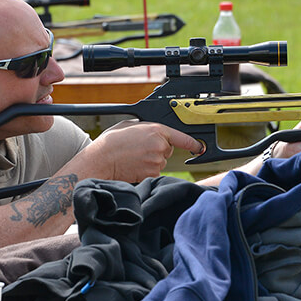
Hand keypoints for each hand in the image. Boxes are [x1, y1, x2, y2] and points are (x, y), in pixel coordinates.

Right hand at [88, 120, 203, 181]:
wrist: (101, 159)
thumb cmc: (112, 142)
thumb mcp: (130, 125)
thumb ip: (146, 127)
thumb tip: (151, 133)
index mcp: (156, 130)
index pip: (182, 137)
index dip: (193, 143)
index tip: (199, 147)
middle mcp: (160, 145)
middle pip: (168, 150)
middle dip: (157, 150)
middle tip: (139, 149)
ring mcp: (157, 161)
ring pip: (160, 163)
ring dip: (151, 161)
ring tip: (133, 157)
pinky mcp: (152, 174)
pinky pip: (154, 173)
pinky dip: (146, 171)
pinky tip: (134, 166)